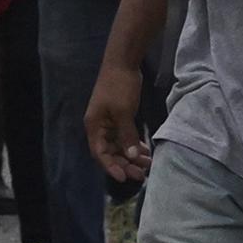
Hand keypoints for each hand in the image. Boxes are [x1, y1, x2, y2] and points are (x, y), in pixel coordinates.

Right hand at [87, 68, 150, 182]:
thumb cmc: (119, 87)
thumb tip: (131, 155)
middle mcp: (99, 127)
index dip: (111, 167)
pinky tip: (145, 150)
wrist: (122, 64)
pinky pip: (124, 137)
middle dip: (124, 164)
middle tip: (142, 174)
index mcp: (94, 126)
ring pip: (118, 146)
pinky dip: (133, 144)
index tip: (125, 178)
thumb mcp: (124, 112)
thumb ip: (126, 135)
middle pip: (109, 152)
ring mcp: (109, 122)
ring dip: (131, 155)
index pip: (100, 153)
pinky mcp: (118, 118)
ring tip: (147, 163)